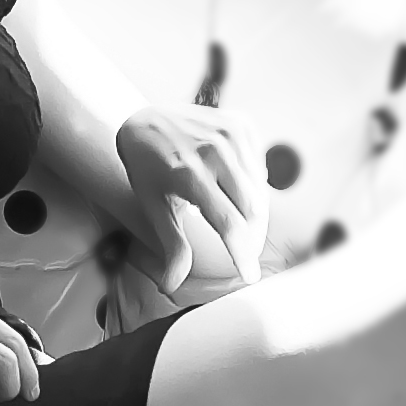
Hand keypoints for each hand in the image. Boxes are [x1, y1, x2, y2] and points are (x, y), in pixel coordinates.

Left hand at [115, 103, 268, 294]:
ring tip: (236, 221)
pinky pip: (259, 167)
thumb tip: (172, 284)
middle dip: (250, 237)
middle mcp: (214, 151)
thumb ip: (170, 244)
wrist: (145, 121)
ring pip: (260, 190)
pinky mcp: (241, 123)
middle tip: (242, 250)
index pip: (228, 223)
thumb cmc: (147, 168)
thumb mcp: (154, 206)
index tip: (251, 274)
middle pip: (251, 210)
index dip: (242, 254)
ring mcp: (230, 133)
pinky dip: (254, 185)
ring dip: (254, 214)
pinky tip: (235, 188)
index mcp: (189, 174)